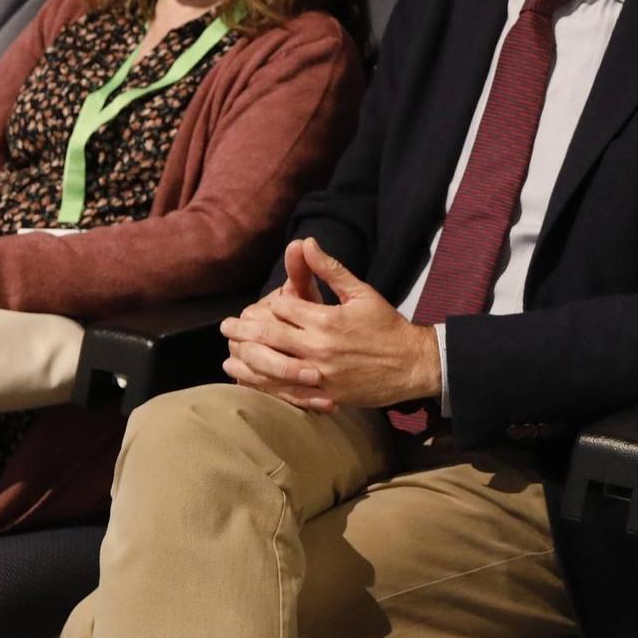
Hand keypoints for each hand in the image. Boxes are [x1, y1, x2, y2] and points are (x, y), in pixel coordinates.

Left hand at [220, 238, 439, 412]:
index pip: (282, 308)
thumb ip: (330, 269)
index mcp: (325, 320)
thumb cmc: (387, 325)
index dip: (269, 305)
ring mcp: (319, 374)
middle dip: (242, 330)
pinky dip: (264, 387)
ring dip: (246, 361)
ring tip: (230, 356)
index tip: (263, 304)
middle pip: (268, 336)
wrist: (412, 364)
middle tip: (225, 326)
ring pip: (270, 368)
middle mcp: (318, 347)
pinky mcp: (323, 395)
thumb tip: (306, 243)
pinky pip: (285, 392)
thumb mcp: (361, 292)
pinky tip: (252, 383)